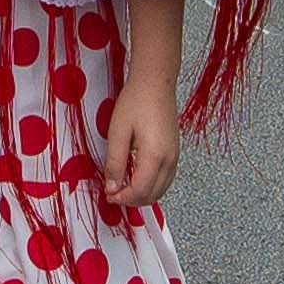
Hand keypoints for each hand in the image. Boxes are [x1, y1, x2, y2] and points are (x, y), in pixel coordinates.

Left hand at [96, 79, 183, 213]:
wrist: (156, 83)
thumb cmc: (136, 102)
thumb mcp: (118, 132)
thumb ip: (115, 163)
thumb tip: (112, 187)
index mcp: (154, 156)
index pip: (140, 191)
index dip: (122, 198)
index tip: (108, 194)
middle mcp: (169, 161)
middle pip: (152, 195)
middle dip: (132, 200)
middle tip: (113, 192)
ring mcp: (175, 157)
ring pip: (161, 190)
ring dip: (142, 194)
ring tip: (123, 186)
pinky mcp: (175, 152)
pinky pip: (165, 179)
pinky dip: (151, 185)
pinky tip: (136, 177)